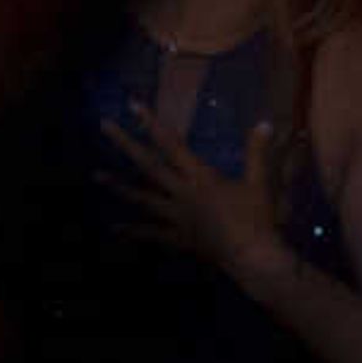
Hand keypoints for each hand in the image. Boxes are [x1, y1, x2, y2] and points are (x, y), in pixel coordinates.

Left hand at [103, 110, 293, 284]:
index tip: (132, 105)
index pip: (171, 144)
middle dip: (125, 144)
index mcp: (200, 177)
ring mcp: (177, 217)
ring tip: (96, 175)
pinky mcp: (178, 238)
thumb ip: (258, 152)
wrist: (254, 258)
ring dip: (119, 186)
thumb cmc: (257, 218)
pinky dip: (133, 232)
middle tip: (103, 126)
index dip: (151, 123)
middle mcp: (182, 193)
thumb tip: (265, 122)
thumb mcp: (260, 182)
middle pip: (148, 165)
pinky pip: (152, 234)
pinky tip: (114, 230)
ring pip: (143, 198)